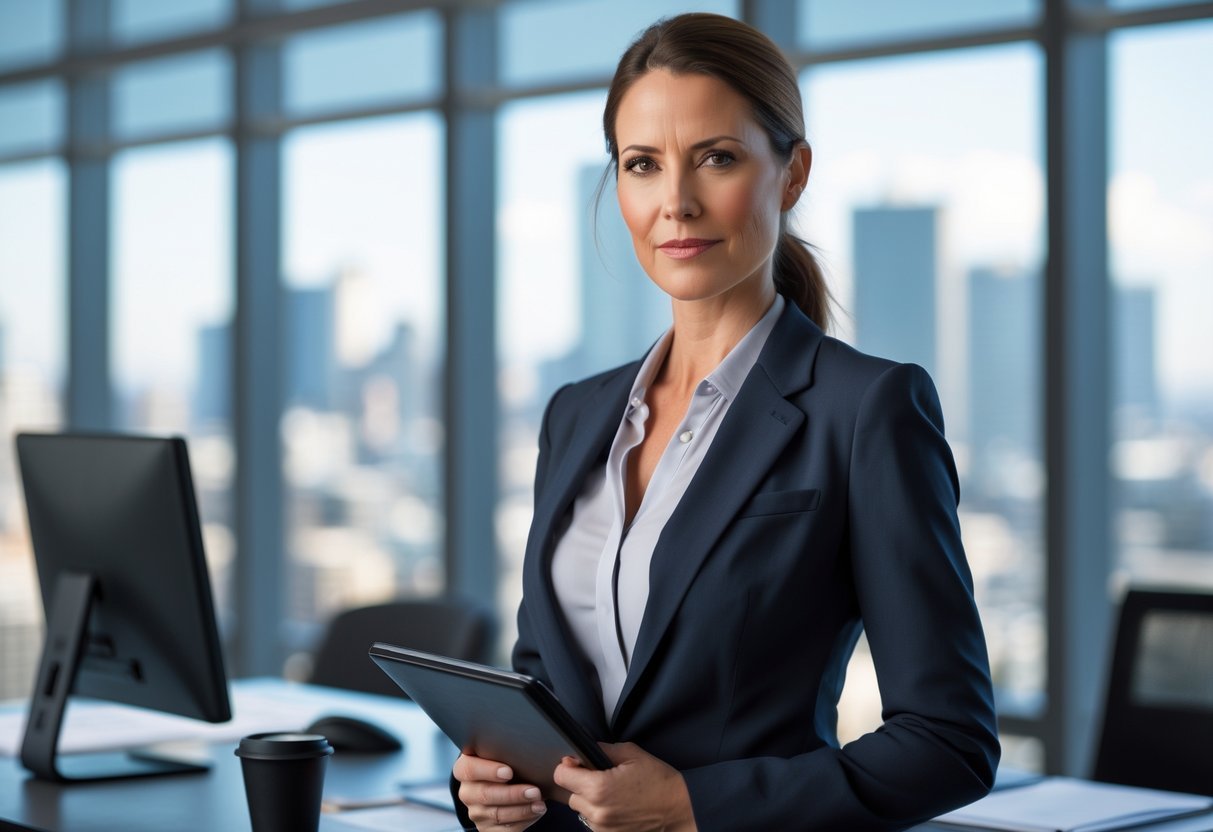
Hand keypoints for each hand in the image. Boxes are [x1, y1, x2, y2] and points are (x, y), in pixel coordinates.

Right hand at [453, 753, 547, 831]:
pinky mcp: (487, 829)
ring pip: (497, 814)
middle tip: (534, 791)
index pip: (469, 769)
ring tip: (540, 803)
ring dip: (522, 809)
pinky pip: (504, 829)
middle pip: (485, 794)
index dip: (488, 771)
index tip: (508, 772)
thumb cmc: (505, 764)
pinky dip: (523, 820)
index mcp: (465, 769)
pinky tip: (536, 812)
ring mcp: (476, 813)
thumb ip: (505, 751)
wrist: (504, 785)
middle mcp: (467, 792)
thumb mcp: (501, 755)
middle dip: (512, 794)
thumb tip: (529, 747)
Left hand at [553, 743, 695, 831]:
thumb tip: (581, 750)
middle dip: (581, 784)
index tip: (578, 764)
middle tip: (603, 778)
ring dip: (590, 801)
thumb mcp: (631, 754)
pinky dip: (600, 814)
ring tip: (614, 794)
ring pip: (581, 810)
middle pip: (570, 794)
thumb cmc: (658, 781)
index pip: (562, 776)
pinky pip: (593, 822)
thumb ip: (601, 750)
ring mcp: (602, 828)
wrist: (679, 809)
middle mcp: (597, 811)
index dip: (568, 766)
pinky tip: (618, 806)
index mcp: (599, 788)